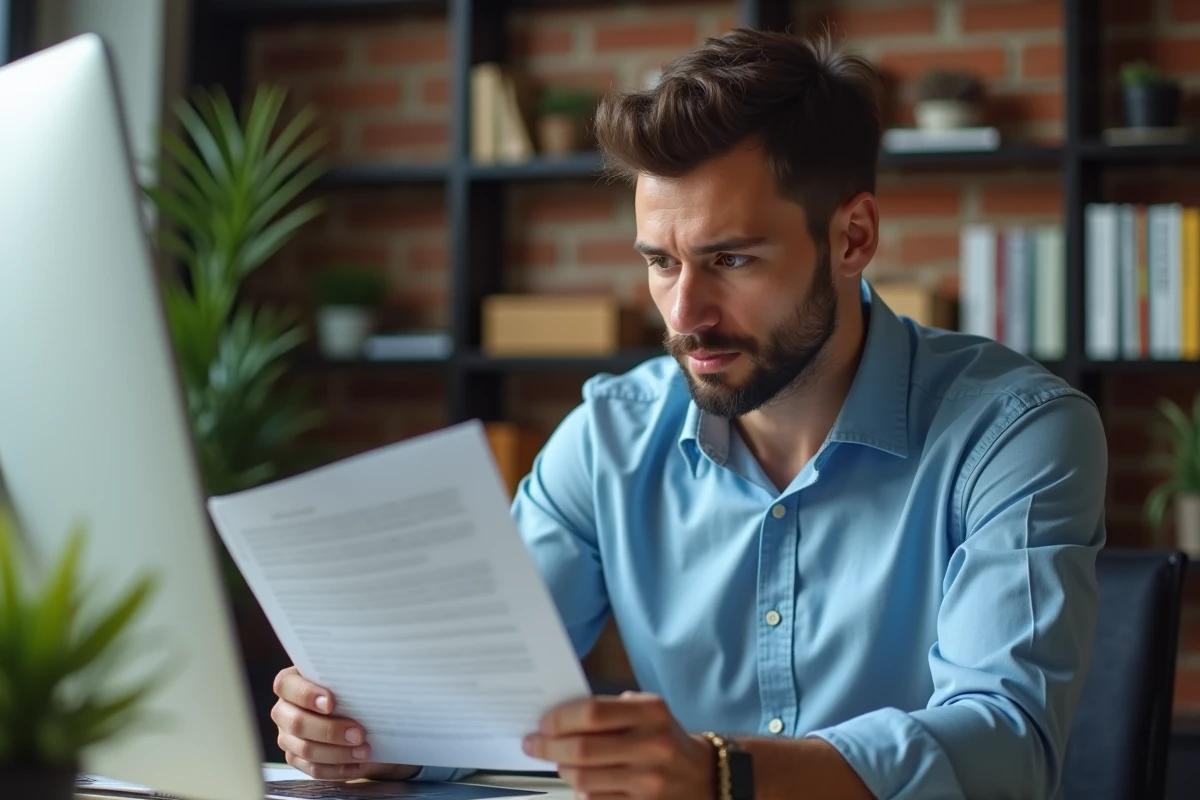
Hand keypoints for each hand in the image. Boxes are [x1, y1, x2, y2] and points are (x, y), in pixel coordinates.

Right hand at [271, 666, 419, 781]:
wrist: (356, 713)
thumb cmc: (349, 690)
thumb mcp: (347, 680)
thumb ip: (347, 678)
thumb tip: (367, 678)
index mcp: (291, 683)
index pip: (286, 685)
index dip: (306, 694)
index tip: (331, 702)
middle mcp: (284, 710)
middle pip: (296, 722)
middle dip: (330, 730)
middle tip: (358, 733)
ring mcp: (287, 736)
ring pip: (305, 749)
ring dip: (337, 752)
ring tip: (364, 751)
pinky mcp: (297, 758)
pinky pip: (313, 769)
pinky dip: (337, 769)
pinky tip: (356, 765)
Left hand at [523, 691, 713, 798]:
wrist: (702, 775)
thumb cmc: (663, 736)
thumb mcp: (646, 710)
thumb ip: (609, 710)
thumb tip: (558, 716)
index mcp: (652, 713)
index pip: (592, 713)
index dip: (560, 719)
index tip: (542, 722)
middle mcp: (653, 746)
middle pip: (582, 749)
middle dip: (549, 747)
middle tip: (533, 743)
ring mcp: (648, 781)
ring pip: (583, 779)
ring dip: (562, 769)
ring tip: (558, 760)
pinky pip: (595, 799)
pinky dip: (580, 790)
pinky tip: (580, 779)